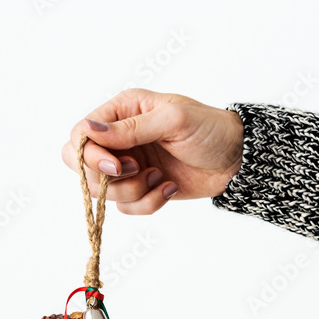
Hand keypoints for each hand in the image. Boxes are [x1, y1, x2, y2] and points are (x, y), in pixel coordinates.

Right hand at [62, 88, 243, 214]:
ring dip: (133, 191)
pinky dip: (148, 203)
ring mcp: (129, 165)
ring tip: (160, 178)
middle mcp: (119, 138)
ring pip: (103, 191)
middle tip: (138, 170)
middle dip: (108, 178)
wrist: (237, 160)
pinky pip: (126, 207)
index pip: (80, 134)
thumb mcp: (173, 120)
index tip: (117, 166)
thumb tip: (89, 130)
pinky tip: (169, 188)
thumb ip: (131, 127)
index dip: (89, 155)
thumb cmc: (210, 130)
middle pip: (82, 166)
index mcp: (122, 111)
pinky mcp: (141, 188)